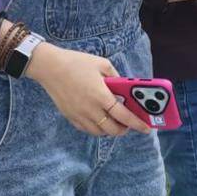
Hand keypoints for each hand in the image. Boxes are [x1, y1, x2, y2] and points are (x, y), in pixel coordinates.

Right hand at [25, 43, 150, 136]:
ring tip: (116, 122)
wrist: (49, 67)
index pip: (123, 116)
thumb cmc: (77, 63)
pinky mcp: (70, 116)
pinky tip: (100, 120)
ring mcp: (79, 115)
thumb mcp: (103, 64)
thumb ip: (117, 78)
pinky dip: (97, 128)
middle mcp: (90, 109)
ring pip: (99, 132)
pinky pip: (87, 129)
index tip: (146, 128)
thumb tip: (126, 89)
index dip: (137, 123)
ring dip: (110, 130)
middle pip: (112, 129)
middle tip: (130, 123)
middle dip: (124, 129)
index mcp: (101, 96)